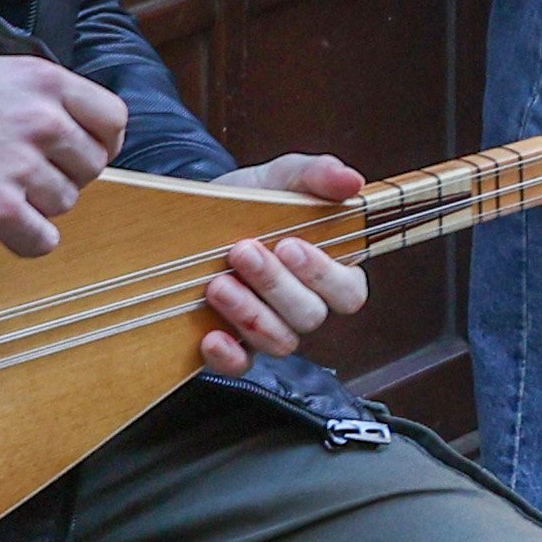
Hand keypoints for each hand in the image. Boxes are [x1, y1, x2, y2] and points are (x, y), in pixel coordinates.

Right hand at [0, 56, 127, 256]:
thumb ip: (32, 99)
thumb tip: (68, 130)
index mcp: (42, 80)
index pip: (112, 118)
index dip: (99, 143)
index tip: (80, 155)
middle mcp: (42, 119)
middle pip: (92, 166)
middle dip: (63, 177)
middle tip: (21, 178)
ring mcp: (22, 166)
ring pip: (65, 204)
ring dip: (35, 207)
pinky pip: (42, 240)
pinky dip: (23, 241)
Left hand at [188, 158, 370, 375]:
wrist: (190, 217)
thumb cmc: (248, 200)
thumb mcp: (280, 178)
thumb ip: (317, 175)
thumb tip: (351, 182)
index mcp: (328, 269)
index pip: (348, 292)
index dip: (324, 275)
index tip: (289, 244)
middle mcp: (303, 304)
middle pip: (311, 316)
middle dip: (275, 285)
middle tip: (242, 251)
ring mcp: (270, 328)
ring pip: (281, 341)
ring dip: (250, 314)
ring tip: (217, 283)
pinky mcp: (234, 346)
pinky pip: (241, 366)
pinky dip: (228, 355)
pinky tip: (211, 335)